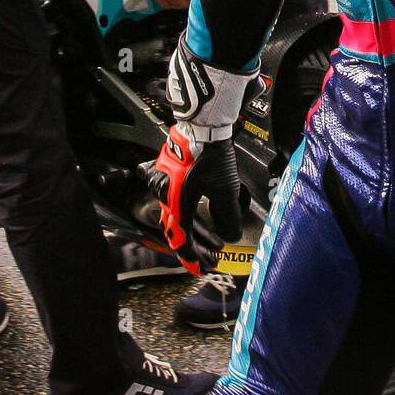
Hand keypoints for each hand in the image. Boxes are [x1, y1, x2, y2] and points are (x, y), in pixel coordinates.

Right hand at [145, 126, 242, 274]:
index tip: (201, 269)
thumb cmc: (211, 154)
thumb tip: (228, 237)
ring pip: (179, 216)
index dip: (192, 256)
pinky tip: (202, 219)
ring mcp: (166, 183)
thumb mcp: (225, 190)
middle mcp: (166, 194)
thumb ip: (227, 217)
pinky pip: (178, 201)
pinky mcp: (171, 173)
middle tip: (209, 260)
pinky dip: (191, 214)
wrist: (203, 125)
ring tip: (212, 241)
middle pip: (179, 229)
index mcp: (176, 202)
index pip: (181, 237)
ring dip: (195, 231)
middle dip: (196, 247)